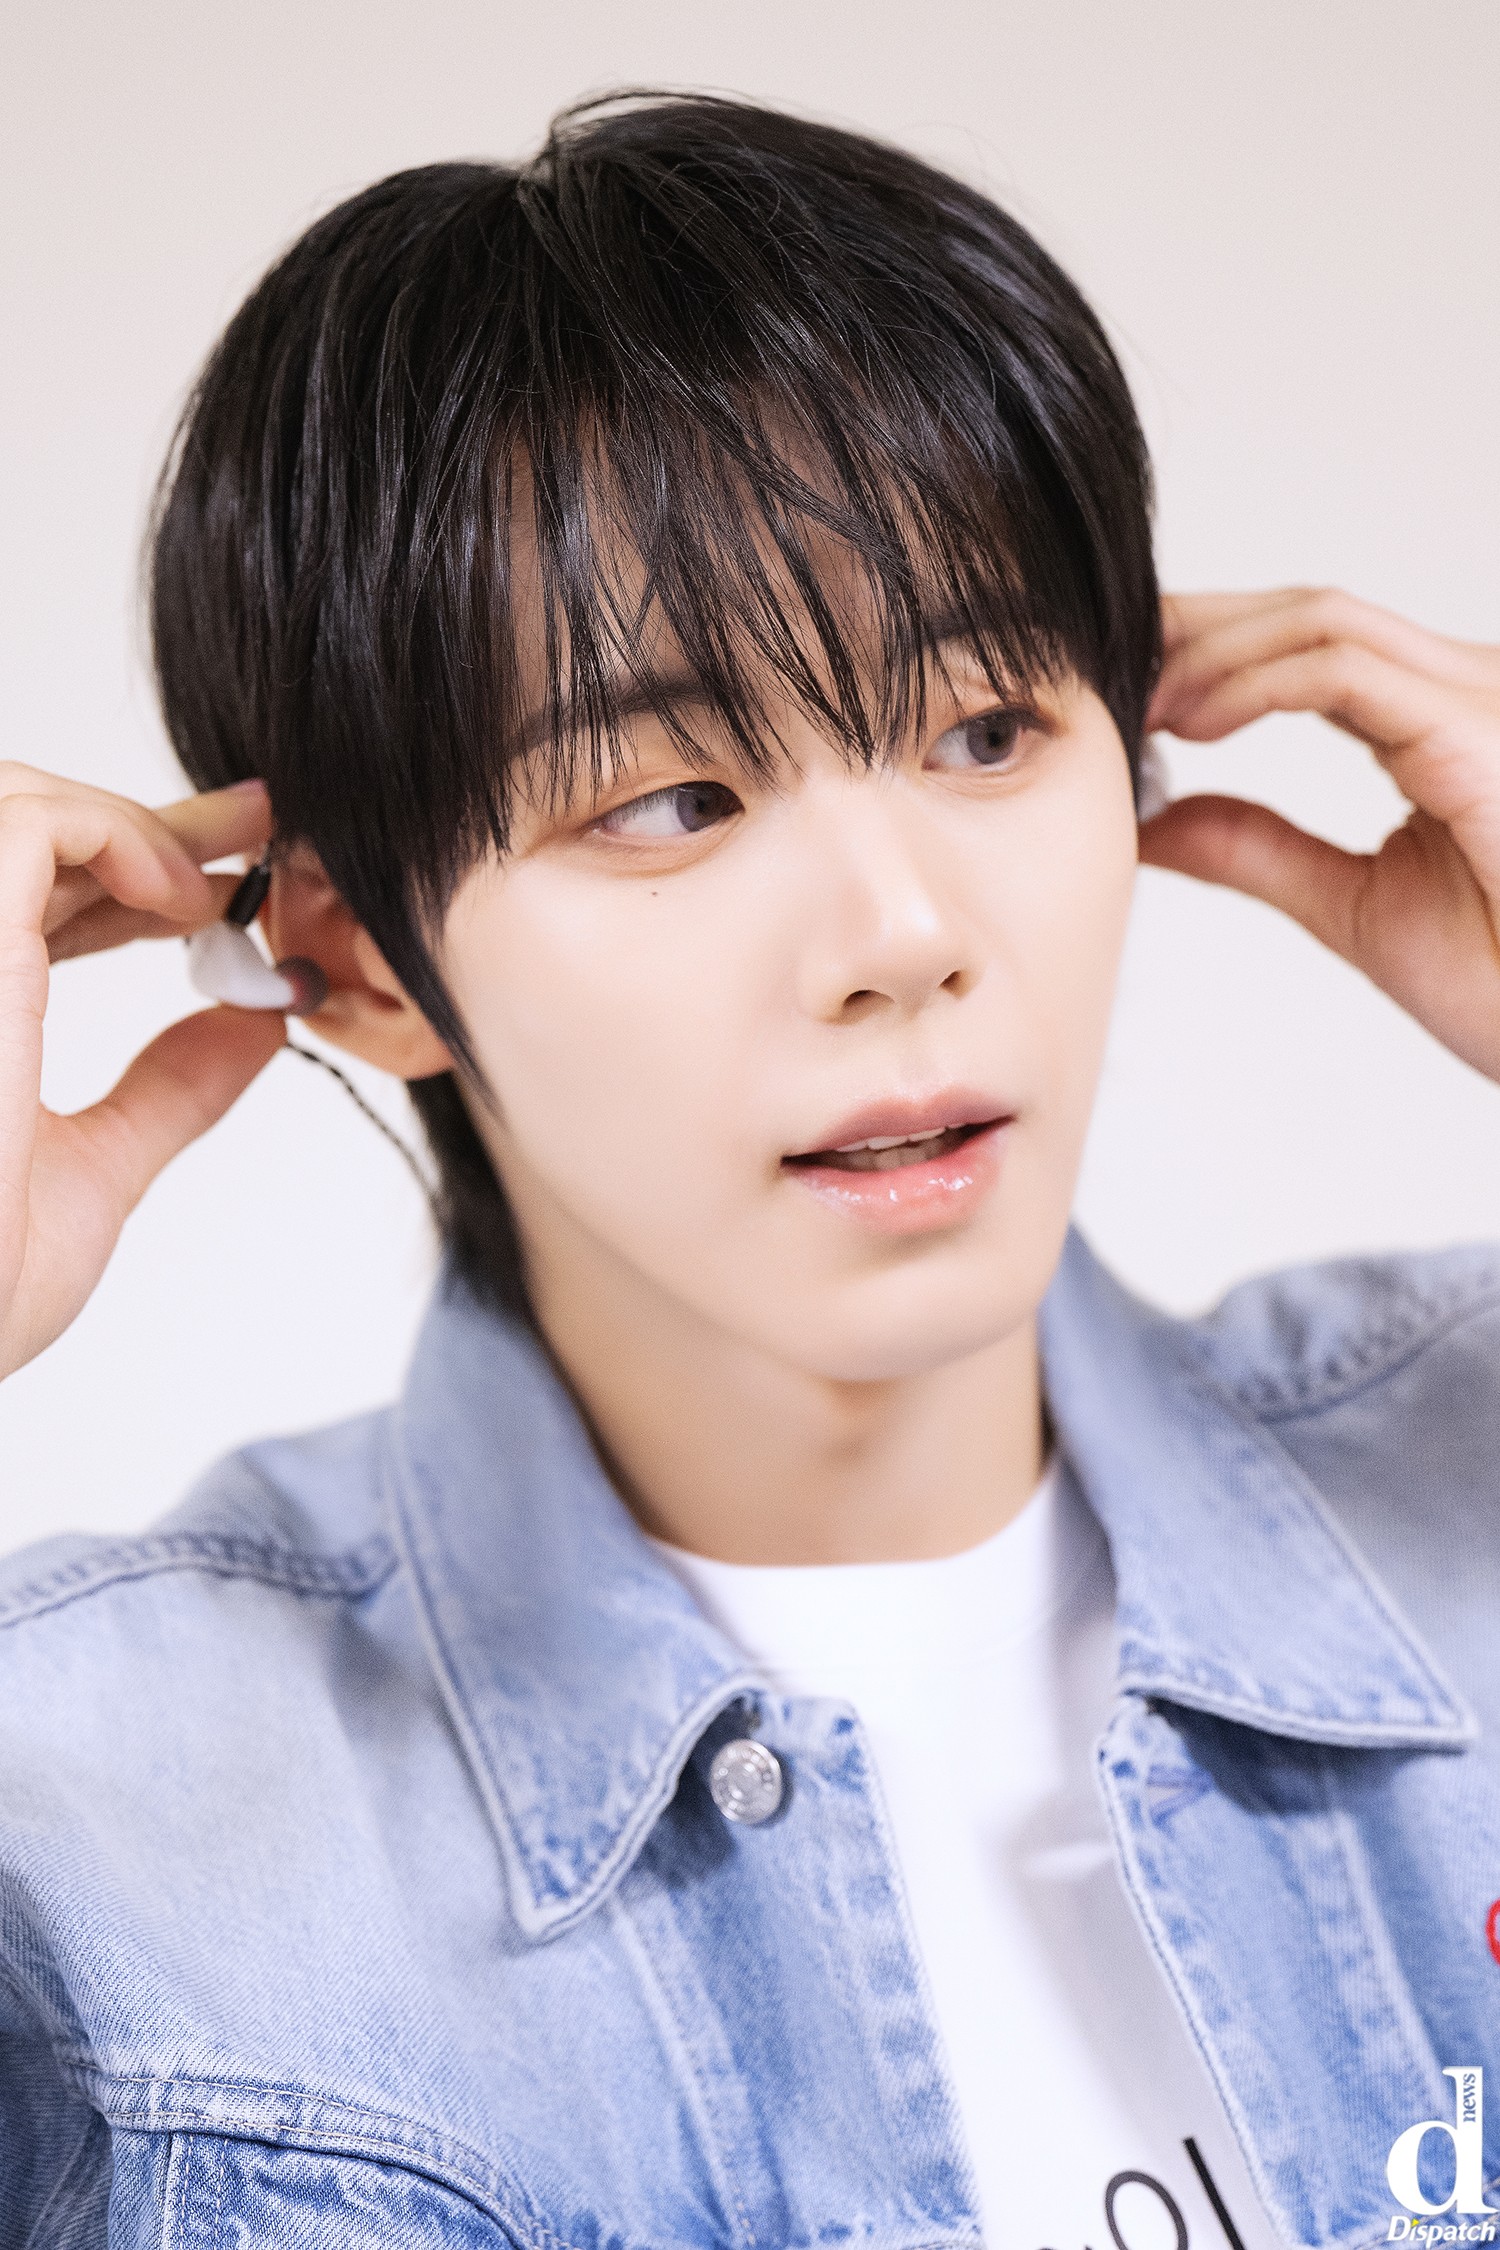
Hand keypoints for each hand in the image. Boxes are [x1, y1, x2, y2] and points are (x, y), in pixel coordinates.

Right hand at [0, 766, 284, 1379]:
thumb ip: (173, 1088)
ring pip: (17, 806)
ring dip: (135, 823)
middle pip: (28, 835)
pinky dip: (114, 830)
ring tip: (222, 875)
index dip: (135, 864)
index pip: (35, 895)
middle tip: (256, 824)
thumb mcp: (98, 1166)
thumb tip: (259, 1022)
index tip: (233, 869)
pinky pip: (24, 824)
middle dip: (154, 825)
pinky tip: (182, 895)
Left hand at [1141, 589, 1499, 1082]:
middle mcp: (1468, 690)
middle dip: (1196, 628)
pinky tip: (1193, 725)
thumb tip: (1155, 823)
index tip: (1124, 692)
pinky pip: (1345, 672)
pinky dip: (1254, 686)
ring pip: (1324, 619)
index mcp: (1443, 721)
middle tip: (1103, 666)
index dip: (1210, 652)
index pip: (1314, 646)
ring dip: (1212, 652)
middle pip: (1311, 611)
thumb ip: (1259, 851)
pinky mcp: (1477, 733)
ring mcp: (1481, 702)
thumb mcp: (1353, 907)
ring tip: (1137, 700)